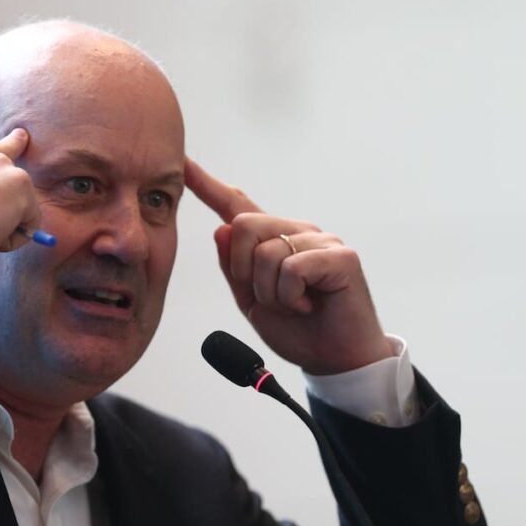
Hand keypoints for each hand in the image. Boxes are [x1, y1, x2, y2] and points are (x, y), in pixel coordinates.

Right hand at [0, 128, 40, 268]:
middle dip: (16, 180)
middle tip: (17, 178)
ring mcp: (2, 166)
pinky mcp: (20, 184)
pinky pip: (30, 224)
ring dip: (8, 222)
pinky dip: (15, 239)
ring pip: (20, 201)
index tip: (21, 136)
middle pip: (13, 153)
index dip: (7, 144)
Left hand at [185, 158, 392, 374]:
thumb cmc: (298, 329)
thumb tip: (220, 229)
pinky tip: (308, 305)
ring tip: (294, 305)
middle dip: (244, 271)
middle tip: (269, 298)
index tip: (184, 166)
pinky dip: (290, 295)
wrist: (334, 359)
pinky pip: (291, 267)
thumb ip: (234, 268)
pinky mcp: (341, 256)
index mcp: (273, 240)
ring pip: (266, 252)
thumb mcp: (251, 302)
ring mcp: (321, 241)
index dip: (208, 186)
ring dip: (270, 292)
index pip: (237, 206)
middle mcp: (297, 232)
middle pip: (243, 225)